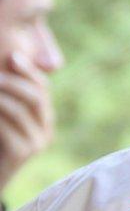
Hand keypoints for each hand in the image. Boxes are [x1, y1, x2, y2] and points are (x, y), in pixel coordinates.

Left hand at [0, 51, 54, 192]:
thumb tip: (11, 61)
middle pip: (37, 97)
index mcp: (42, 118)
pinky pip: (7, 128)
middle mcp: (45, 130)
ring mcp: (36, 144)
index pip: (43, 88)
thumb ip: (8, 99)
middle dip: (14, 81)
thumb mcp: (2, 118)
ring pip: (20, 110)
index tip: (13, 56)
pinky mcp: (22, 154)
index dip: (29, 71)